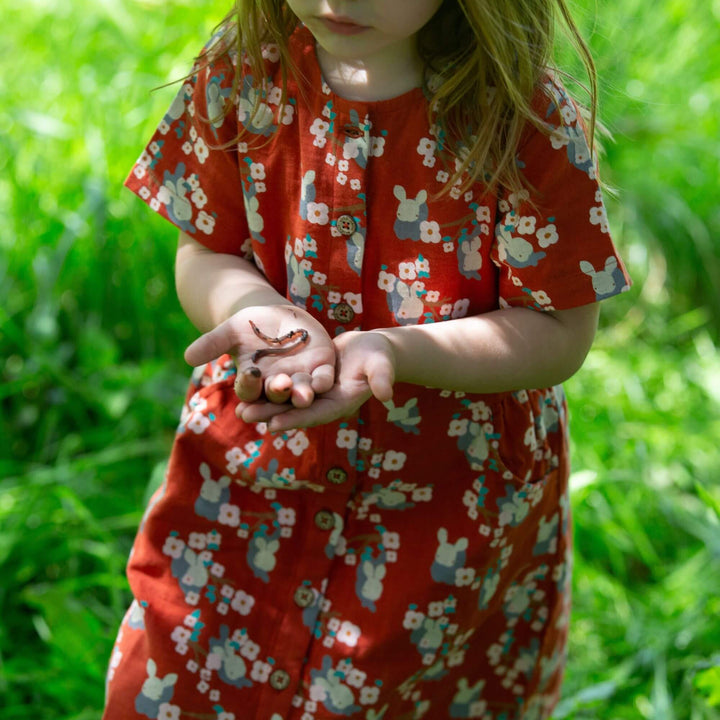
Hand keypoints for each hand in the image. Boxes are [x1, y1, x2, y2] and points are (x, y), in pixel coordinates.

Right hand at [184, 305, 335, 406]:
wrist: (279, 318)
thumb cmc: (250, 327)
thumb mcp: (231, 331)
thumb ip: (212, 344)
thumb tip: (187, 356)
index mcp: (253, 383)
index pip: (249, 389)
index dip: (249, 384)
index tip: (250, 374)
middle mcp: (277, 386)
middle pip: (276, 395)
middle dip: (278, 391)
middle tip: (280, 386)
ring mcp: (300, 379)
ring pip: (301, 392)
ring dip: (302, 394)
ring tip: (303, 396)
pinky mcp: (321, 368)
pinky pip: (323, 379)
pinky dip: (323, 381)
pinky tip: (323, 381)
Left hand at [237, 330, 395, 431]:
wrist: (371, 347)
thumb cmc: (379, 355)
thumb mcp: (381, 364)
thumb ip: (381, 378)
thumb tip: (386, 395)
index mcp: (341, 403)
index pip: (316, 414)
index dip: (295, 419)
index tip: (273, 424)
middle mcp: (324, 403)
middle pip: (294, 411)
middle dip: (270, 414)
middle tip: (244, 414)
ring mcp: (314, 394)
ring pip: (285, 402)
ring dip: (263, 405)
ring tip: (238, 407)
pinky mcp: (307, 383)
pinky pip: (285, 388)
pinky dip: (267, 389)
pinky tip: (247, 387)